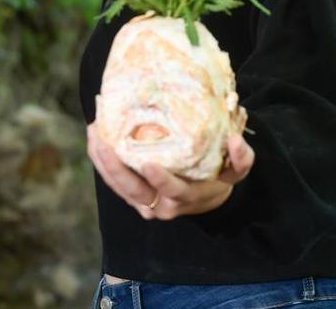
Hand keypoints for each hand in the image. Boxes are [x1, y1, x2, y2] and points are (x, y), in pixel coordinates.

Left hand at [85, 122, 254, 220]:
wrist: (204, 198)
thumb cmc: (218, 178)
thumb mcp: (236, 172)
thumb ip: (241, 159)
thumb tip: (236, 140)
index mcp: (185, 198)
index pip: (171, 191)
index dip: (161, 180)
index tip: (149, 163)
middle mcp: (160, 205)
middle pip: (132, 190)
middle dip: (114, 165)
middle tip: (102, 138)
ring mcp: (142, 203)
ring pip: (117, 186)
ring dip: (102, 160)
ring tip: (94, 131)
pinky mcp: (131, 196)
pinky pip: (113, 181)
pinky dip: (102, 161)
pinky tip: (95, 137)